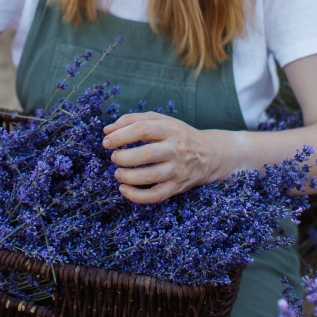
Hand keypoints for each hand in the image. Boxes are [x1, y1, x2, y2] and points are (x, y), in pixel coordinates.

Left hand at [102, 112, 226, 203]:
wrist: (209, 154)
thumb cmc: (178, 135)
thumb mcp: (160, 121)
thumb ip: (133, 120)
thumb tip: (107, 130)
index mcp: (170, 129)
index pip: (142, 129)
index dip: (120, 136)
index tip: (107, 142)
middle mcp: (176, 149)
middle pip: (147, 154)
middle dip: (124, 157)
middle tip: (114, 157)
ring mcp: (177, 169)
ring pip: (151, 176)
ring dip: (129, 176)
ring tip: (118, 173)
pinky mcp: (177, 186)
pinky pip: (156, 195)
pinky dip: (137, 196)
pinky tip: (124, 189)